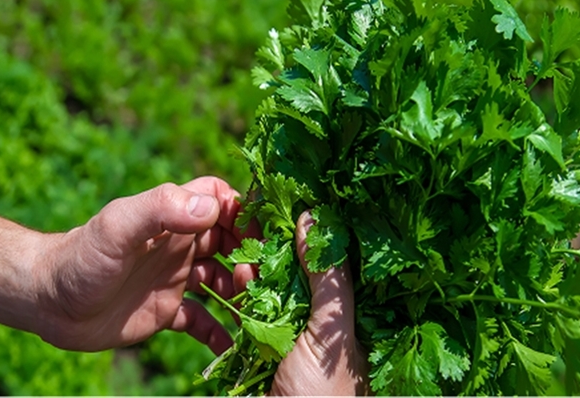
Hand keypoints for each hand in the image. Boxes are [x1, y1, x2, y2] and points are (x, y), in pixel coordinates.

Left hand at [29, 177, 241, 352]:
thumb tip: (211, 207)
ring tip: (249, 307)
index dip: (244, 211)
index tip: (260, 233)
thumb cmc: (79, 257)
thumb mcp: (117, 227)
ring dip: (242, 291)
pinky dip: (220, 332)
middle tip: (255, 278)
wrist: (47, 301)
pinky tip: (231, 345)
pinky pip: (202, 321)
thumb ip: (161, 208)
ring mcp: (173, 279)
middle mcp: (177, 246)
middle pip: (231, 241)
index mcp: (170, 218)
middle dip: (251, 256)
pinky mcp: (165, 311)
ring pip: (223, 280)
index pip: (219, 199)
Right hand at [235, 211, 369, 394]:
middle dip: (276, 249)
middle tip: (255, 218)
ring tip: (239, 249)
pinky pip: (249, 318)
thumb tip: (313, 218)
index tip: (289, 200)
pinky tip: (232, 278)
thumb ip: (325, 278)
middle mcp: (320, 326)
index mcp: (348, 318)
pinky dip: (239, 299)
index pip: (332, 264)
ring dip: (254, 271)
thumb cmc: (326, 395)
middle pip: (298, 275)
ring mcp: (290, 341)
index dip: (312, 233)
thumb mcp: (330, 331)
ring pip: (271, 292)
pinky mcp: (261, 354)